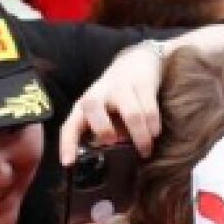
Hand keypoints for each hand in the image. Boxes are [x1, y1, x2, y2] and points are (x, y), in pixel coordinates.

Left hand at [59, 42, 164, 164]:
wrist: (136, 60)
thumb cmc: (114, 97)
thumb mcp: (101, 113)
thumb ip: (101, 135)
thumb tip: (108, 161)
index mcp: (83, 107)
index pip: (70, 125)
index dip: (67, 144)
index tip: (69, 163)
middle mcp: (98, 95)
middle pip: (93, 108)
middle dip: (103, 128)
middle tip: (113, 142)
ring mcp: (120, 87)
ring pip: (130, 113)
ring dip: (139, 135)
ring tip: (145, 150)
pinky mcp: (142, 84)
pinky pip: (149, 107)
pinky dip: (153, 123)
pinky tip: (155, 133)